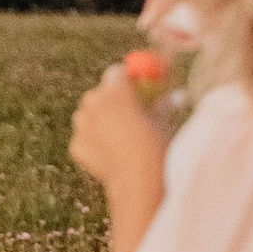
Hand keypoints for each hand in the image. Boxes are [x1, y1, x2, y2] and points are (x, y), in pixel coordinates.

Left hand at [71, 57, 172, 251]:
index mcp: (116, 90)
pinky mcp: (76, 145)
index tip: (132, 88)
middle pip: (96, 94)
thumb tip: (176, 95)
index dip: (124, 80)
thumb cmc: (156, 145)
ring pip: (85, 116)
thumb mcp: (162, 120)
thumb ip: (162, 103)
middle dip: (107, 100)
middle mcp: (94, 103)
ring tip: (116, 136)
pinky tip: (108, 155)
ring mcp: (82, 124)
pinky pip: (83, 139)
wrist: (138, 178)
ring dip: (96, 121)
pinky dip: (92, 144)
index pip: (116, 73)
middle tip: (123, 112)